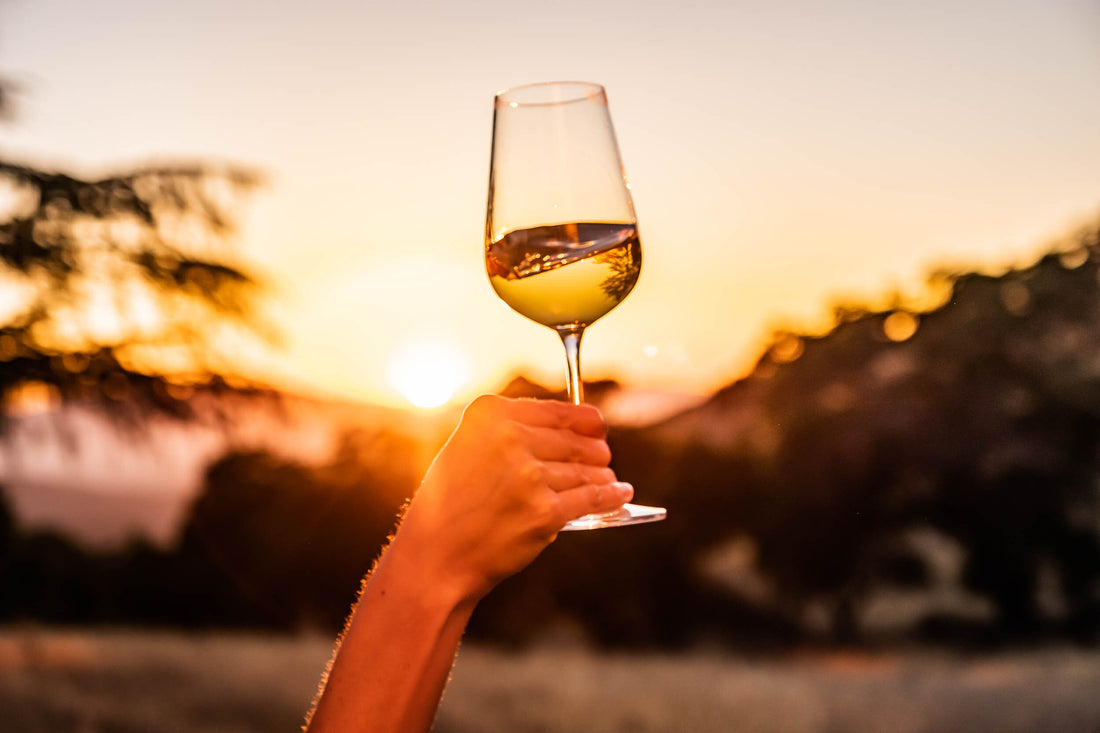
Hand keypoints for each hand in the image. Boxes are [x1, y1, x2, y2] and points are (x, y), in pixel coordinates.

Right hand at [394, 395, 632, 604]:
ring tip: (608, 477)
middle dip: (593, 449)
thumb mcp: (467, 451)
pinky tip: (620, 493)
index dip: (583, 418)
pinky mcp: (544, 511)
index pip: (555, 411)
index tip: (596, 423)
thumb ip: (508, 435)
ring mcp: (529, 475)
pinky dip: (611, 496)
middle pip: (574, 440)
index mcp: (488, 414)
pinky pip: (592, 498)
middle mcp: (509, 438)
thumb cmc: (450, 507)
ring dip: (601, 475)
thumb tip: (565, 432)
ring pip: (584, 470)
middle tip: (602, 454)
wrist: (435, 558)